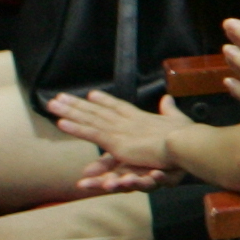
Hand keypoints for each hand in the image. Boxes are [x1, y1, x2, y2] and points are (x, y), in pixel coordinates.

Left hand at [48, 89, 184, 173]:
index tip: (91, 95)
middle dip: (77, 104)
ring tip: (52, 105)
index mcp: (142, 118)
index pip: (119, 106)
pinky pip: (92, 133)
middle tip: (59, 97)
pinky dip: (76, 127)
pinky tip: (61, 122)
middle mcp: (128, 121)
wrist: (186, 144)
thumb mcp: (179, 120)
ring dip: (70, 111)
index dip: (104, 101)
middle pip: (98, 110)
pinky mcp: (116, 142)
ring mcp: (120, 130)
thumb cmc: (187, 136)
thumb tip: (168, 98)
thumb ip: (170, 110)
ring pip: (90, 119)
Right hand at [72, 157, 172, 195]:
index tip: (81, 185)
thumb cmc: (144, 155)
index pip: (106, 181)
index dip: (95, 183)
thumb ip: (106, 164)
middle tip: (105, 185)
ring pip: (143, 185)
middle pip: (122, 186)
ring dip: (135, 183)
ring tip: (128, 178)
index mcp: (123, 174)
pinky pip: (164, 180)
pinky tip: (155, 173)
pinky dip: (159, 178)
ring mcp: (154, 180)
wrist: (176, 151)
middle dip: (113, 185)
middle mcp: (138, 180)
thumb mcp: (122, 158)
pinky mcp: (170, 179)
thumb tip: (85, 172)